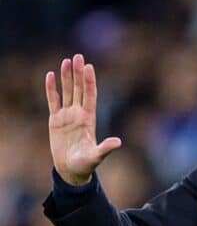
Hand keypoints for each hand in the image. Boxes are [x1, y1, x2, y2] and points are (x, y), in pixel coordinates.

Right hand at [45, 54, 121, 185]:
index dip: (89, 82)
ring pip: (67, 92)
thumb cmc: (86, 164)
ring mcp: (67, 116)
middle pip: (79, 89)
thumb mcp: (96, 156)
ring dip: (67, 77)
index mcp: (89, 119)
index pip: (90, 96)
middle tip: (78, 56)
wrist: (71, 169)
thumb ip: (106, 148)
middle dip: (78, 73)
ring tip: (66, 61)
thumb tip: (118, 142)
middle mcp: (79, 114)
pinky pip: (53, 101)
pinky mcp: (55, 120)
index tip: (89, 67)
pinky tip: (50, 75)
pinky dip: (51, 89)